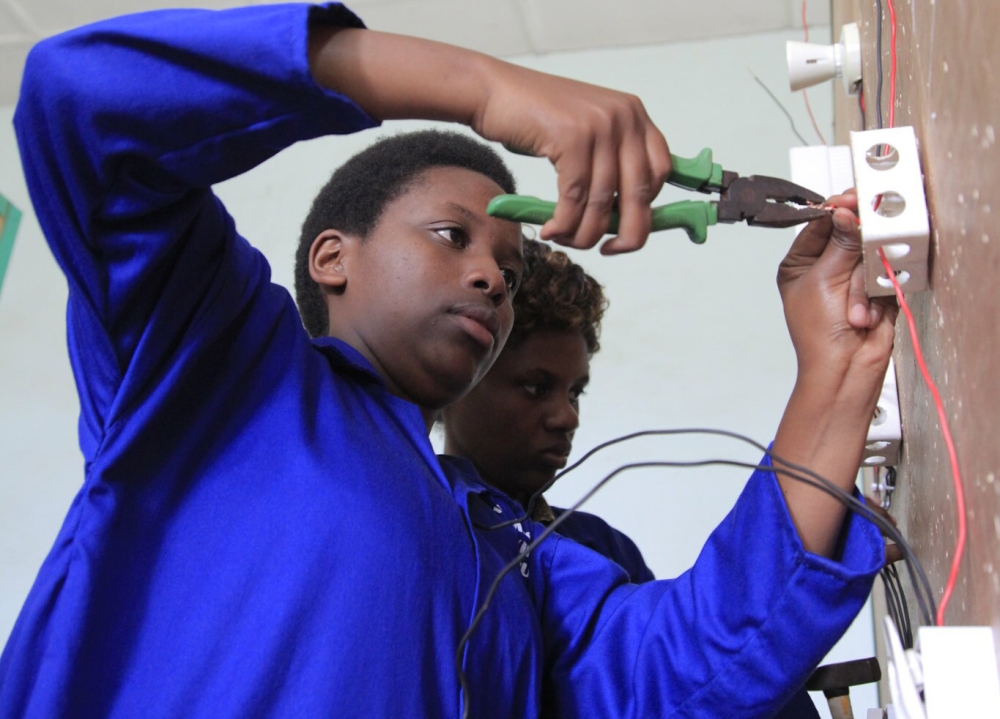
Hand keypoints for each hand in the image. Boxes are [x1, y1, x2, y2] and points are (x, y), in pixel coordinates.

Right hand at [471, 62, 671, 253]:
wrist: (493, 92)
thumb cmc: (535, 119)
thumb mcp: (585, 134)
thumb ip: (610, 164)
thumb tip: (626, 219)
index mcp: (634, 113)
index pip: (663, 171)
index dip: (648, 208)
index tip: (626, 231)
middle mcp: (624, 116)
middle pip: (641, 193)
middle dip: (627, 234)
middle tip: (608, 251)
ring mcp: (600, 126)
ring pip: (603, 203)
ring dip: (583, 233)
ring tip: (564, 239)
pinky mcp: (572, 138)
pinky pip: (574, 199)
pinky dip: (563, 223)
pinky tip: (550, 230)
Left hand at [777, 190, 896, 386]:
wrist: (846, 369)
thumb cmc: (819, 335)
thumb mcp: (824, 280)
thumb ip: (841, 242)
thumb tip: (847, 212)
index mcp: (800, 263)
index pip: (820, 224)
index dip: (836, 211)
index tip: (852, 200)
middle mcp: (825, 268)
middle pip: (850, 236)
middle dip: (854, 259)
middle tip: (857, 266)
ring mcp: (851, 279)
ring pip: (871, 256)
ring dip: (864, 287)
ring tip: (853, 312)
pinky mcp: (876, 289)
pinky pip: (886, 275)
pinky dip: (878, 296)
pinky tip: (866, 316)